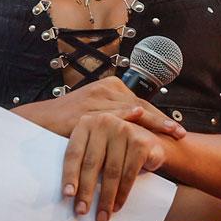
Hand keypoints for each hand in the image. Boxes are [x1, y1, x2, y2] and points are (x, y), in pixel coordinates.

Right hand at [25, 77, 183, 140]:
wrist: (40, 120)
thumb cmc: (69, 120)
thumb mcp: (95, 111)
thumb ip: (115, 114)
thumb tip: (139, 128)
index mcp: (110, 86)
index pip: (142, 103)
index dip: (160, 117)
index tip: (177, 129)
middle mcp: (105, 89)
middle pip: (142, 106)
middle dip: (162, 121)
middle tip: (180, 132)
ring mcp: (95, 99)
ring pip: (132, 110)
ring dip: (153, 123)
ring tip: (170, 134)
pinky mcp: (86, 111)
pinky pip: (112, 116)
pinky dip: (127, 121)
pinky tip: (140, 122)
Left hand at [63, 111, 170, 220]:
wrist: (151, 141)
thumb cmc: (115, 149)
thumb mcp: (96, 147)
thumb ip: (83, 159)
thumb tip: (68, 192)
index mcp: (86, 124)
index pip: (73, 153)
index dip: (69, 175)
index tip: (67, 195)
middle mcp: (103, 123)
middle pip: (91, 164)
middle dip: (86, 191)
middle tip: (81, 211)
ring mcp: (123, 131)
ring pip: (111, 172)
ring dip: (105, 198)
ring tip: (101, 215)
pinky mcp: (140, 143)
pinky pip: (128, 174)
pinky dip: (122, 194)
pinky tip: (117, 206)